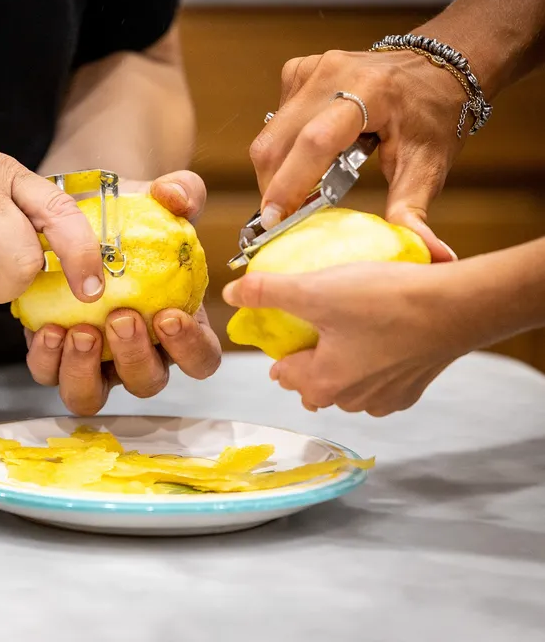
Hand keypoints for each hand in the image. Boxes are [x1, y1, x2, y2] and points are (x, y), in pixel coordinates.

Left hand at [24, 170, 221, 414]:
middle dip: (134, 357)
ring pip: (92, 394)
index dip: (190, 349)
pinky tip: (47, 328)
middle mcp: (139, 353)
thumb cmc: (133, 215)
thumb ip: (181, 191)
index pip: (201, 359)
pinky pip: (50, 374)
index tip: (169, 315)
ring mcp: (95, 361)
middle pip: (146, 383)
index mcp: (179, 327)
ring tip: (77, 330)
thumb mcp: (160, 197)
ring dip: (85, 371)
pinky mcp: (54, 355)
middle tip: (119, 317)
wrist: (82, 214)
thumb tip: (174, 195)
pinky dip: (47, 360)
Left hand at [222, 260, 478, 415]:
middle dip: (308, 357)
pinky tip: (380, 334)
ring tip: (347, 324)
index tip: (288, 321)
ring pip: (347, 383)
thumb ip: (268, 291)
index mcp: (321, 384)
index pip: (282, 372)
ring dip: (341, 360)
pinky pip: (379, 379)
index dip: (280, 346)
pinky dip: (373, 361)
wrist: (458, 307)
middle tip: (316, 321)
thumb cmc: (385, 301)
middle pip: (313, 382)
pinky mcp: (413, 389)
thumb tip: (232, 292)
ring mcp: (385, 400)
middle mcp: (351, 402)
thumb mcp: (315, 289)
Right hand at [250, 47, 467, 261]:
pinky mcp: (297, 70)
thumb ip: (413, 210)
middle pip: (277, 142)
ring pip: (269, 135)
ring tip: (302, 190)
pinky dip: (283, 149)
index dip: (289, 183)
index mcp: (370, 93)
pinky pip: (274, 121)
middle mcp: (333, 74)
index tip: (272, 221)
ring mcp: (311, 69)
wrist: (436, 67)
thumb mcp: (428, 166)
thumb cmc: (434, 117)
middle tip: (285, 218)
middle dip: (274, 187)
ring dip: (277, 171)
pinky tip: (307, 154)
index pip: (315, 142)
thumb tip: (433, 256)